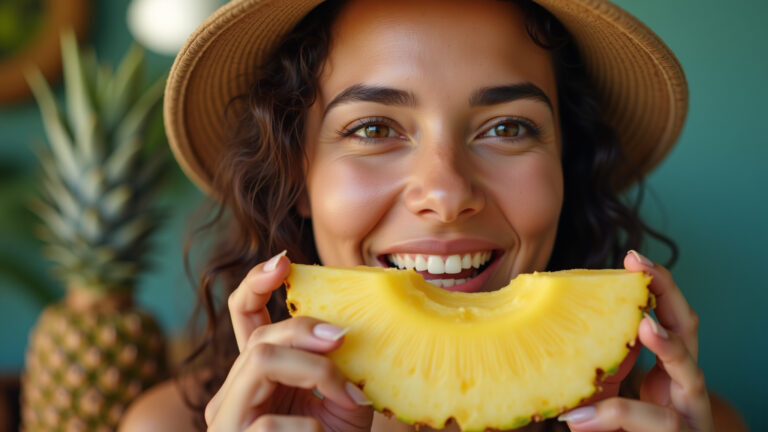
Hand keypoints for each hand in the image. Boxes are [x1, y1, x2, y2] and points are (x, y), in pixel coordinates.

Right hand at [204, 252, 373, 430]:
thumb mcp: (341, 397)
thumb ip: (336, 362)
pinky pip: (271, 419)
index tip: (283, 260)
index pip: (244, 316)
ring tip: (346, 398)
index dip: (257, 282)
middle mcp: (231, 392)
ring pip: (260, 360)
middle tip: (345, 343)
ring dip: (314, 370)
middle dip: (307, 331)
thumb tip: (349, 323)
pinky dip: (309, 425)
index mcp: (256, 375)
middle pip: (260, 336)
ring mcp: (227, 419)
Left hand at [559, 250, 713, 431]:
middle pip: (690, 326)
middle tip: (642, 269)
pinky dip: (613, 417)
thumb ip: (594, 371)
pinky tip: (579, 418)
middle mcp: (685, 383)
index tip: (631, 257)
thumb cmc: (629, 431)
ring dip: (669, 347)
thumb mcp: (608, 396)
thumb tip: (537, 338)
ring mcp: (690, 413)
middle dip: (670, 293)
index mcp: (666, 365)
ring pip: (690, 373)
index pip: (668, 313)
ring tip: (645, 326)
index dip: (656, 284)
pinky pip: (654, 423)